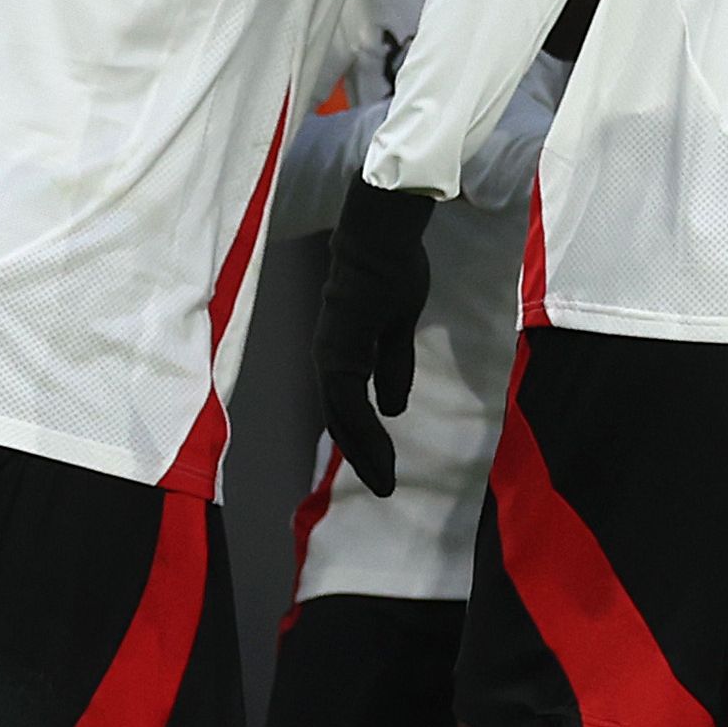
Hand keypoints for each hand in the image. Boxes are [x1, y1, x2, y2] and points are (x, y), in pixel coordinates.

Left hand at [315, 180, 437, 496]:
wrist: (381, 238)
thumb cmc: (390, 271)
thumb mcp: (398, 327)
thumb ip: (393, 366)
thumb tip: (393, 409)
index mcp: (342, 352)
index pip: (348, 408)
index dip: (365, 440)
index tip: (385, 468)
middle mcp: (329, 358)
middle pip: (340, 421)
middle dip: (363, 457)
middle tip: (385, 487)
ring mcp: (330, 355)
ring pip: (342, 418)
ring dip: (364, 453)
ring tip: (385, 482)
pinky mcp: (339, 351)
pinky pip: (349, 402)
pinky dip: (364, 431)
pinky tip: (382, 452)